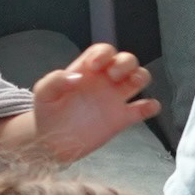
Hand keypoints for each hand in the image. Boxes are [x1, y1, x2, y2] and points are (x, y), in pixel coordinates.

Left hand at [28, 44, 158, 163]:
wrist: (52, 143)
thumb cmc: (47, 113)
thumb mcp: (43, 93)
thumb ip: (55, 80)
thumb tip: (76, 77)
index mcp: (87, 70)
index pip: (103, 51)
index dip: (103, 54)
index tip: (94, 66)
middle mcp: (105, 81)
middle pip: (126, 61)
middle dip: (125, 63)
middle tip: (113, 75)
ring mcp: (115, 99)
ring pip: (138, 79)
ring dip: (141, 76)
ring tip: (134, 82)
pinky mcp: (121, 119)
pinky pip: (142, 110)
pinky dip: (150, 107)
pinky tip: (149, 107)